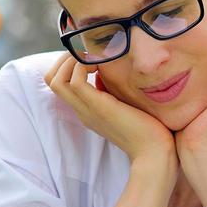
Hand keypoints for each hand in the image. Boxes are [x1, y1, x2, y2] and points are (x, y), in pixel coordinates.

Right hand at [46, 54, 175, 165]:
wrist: (155, 153)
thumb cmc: (149, 129)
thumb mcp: (126, 104)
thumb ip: (113, 91)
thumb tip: (107, 72)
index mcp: (87, 109)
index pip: (59, 83)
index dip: (68, 64)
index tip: (90, 56)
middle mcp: (82, 109)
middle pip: (51, 80)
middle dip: (64, 59)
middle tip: (87, 53)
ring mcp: (87, 109)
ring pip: (56, 80)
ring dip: (71, 60)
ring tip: (92, 57)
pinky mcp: (97, 107)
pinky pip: (75, 81)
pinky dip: (82, 65)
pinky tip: (101, 64)